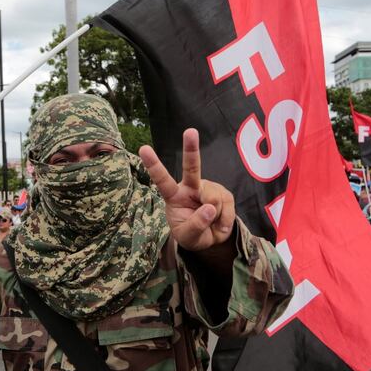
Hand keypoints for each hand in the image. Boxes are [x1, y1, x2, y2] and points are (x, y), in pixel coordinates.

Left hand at [139, 128, 235, 250]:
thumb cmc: (193, 235)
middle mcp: (190, 187)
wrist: (211, 238)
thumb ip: (195, 226)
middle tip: (190, 131)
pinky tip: (219, 220)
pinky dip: (224, 219)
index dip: (154, 165)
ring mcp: (208, 188)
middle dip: (191, 148)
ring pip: (213, 198)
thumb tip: (209, 207)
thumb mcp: (188, 238)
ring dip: (214, 215)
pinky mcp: (224, 193)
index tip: (143, 149)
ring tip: (210, 222)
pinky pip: (226, 206)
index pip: (162, 180)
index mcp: (174, 196)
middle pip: (191, 167)